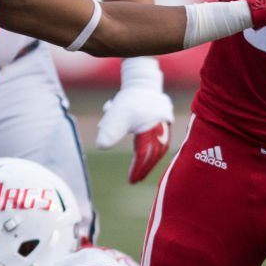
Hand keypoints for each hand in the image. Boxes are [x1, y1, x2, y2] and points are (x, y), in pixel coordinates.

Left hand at [95, 57, 175, 182]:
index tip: (131, 180)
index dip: (137, 169)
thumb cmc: (130, 100)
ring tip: (141, 171)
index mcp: (149, 129)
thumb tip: (100, 146)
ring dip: (150, 162)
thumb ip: (109, 130)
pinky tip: (146, 158)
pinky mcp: (164, 126)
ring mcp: (164, 128)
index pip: (144, 155)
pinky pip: (161, 144)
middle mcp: (160, 131)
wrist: (143, 85)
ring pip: (159, 150)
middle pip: (153, 155)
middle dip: (144, 169)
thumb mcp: (116, 114)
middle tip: (135, 180)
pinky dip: (154, 153)